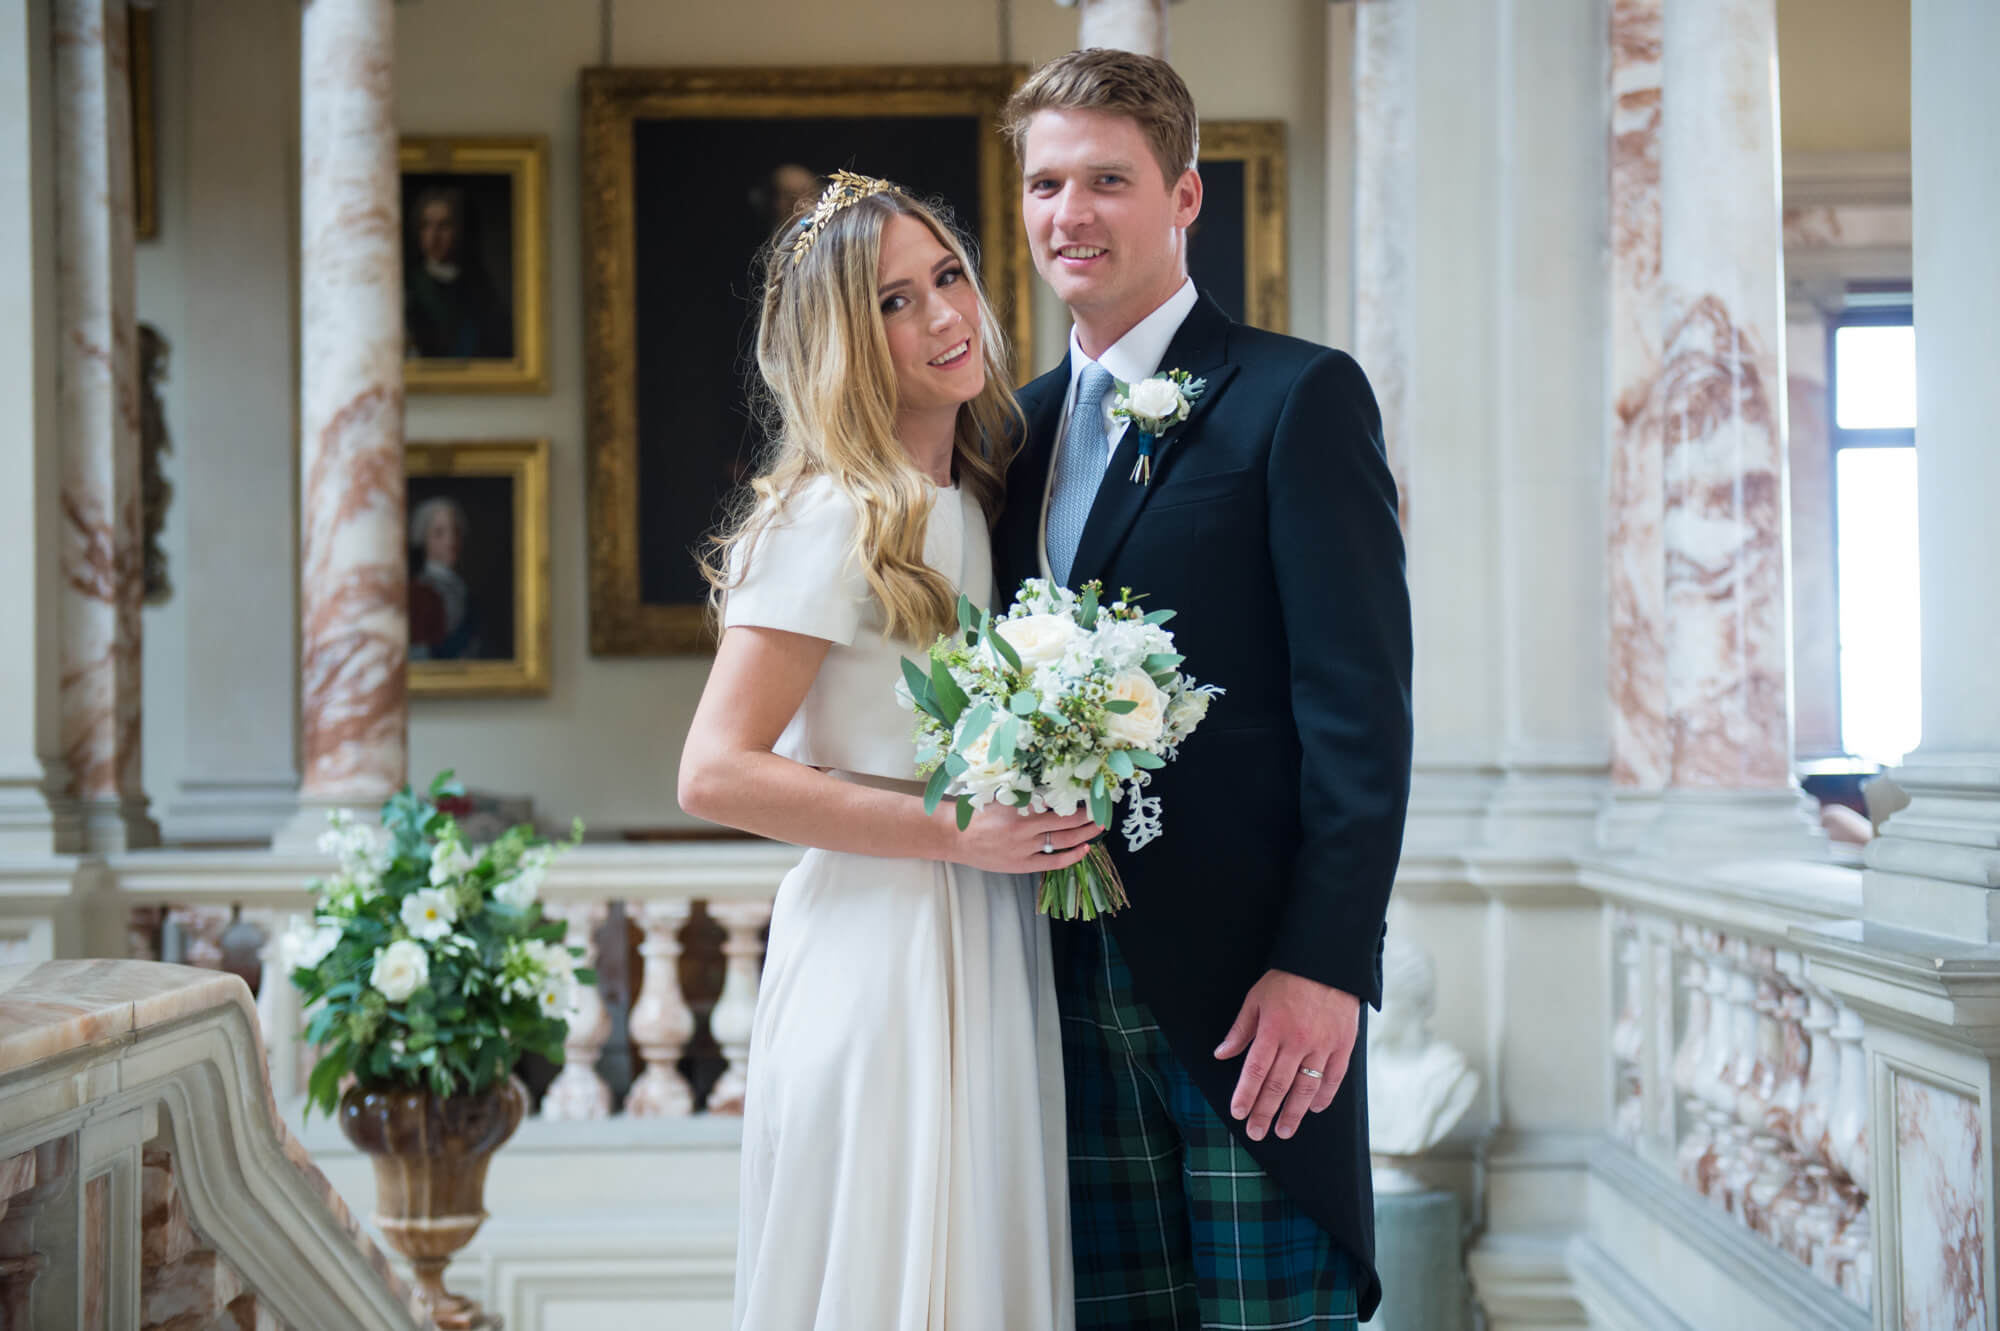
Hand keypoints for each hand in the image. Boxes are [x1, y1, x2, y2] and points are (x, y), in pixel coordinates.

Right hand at [940, 800, 1099, 874]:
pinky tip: (1084, 849)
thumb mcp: (1002, 796)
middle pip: (1066, 822)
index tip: (1090, 795)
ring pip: (1063, 840)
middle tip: (1102, 811)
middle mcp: (1025, 829)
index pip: (1058, 803)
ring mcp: (1025, 849)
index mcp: (1020, 808)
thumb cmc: (977, 813)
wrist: (956, 837)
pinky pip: (1053, 861)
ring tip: (1098, 827)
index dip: (1077, 800)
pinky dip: (1071, 856)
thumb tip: (1053, 787)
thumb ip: (1026, 794)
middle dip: (1087, 817)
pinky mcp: (1023, 865)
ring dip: (1084, 834)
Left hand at [1214, 969, 1359, 1141]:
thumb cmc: (1287, 979)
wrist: (1328, 962)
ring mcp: (1323, 1045)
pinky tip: (1314, 1110)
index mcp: (1273, 1029)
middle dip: (1265, 1112)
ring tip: (1284, 1131)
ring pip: (1306, 1088)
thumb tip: (1222, 1054)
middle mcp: (1298, 1041)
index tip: (1238, 1113)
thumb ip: (1241, 1030)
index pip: (1256, 1071)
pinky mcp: (1343, 1045)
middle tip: (1256, 1132)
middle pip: (1278, 1085)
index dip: (1246, 1095)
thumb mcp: (1256, 998)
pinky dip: (1324, 1097)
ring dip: (1293, 1113)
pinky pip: (1334, 1078)